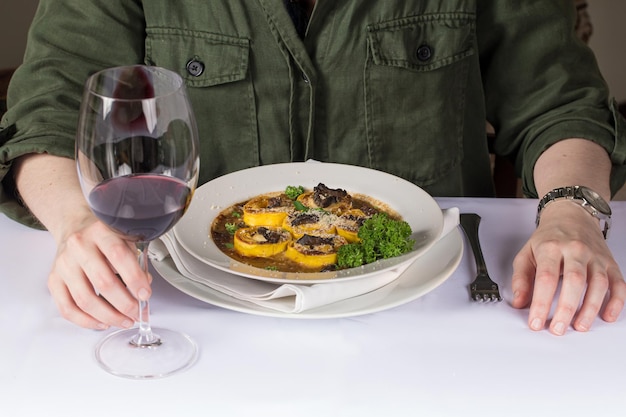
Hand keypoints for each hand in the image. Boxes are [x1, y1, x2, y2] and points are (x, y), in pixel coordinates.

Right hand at [47, 215, 151, 328]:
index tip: (145, 295)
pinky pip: (67, 308)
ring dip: (108, 316)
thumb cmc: (103, 237)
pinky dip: (87, 321)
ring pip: (85, 299)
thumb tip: (144, 286)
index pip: (119, 256)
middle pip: (103, 282)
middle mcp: (79, 246)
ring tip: (124, 321)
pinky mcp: (53, 280)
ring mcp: (64, 264)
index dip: (135, 279)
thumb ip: (136, 261)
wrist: (74, 227)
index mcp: (100, 231)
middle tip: (137, 313)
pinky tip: (102, 322)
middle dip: (124, 304)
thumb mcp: (124, 239)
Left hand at [511, 201, 625, 334]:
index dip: (540, 303)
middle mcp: (575, 250)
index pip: (545, 278)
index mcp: (550, 247)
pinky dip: (615, 302)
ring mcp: (595, 256)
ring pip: (598, 284)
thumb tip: (519, 302)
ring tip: (579, 326)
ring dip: (590, 308)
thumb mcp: (526, 253)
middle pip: (574, 281)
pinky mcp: (610, 263)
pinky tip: (607, 316)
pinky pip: (618, 283)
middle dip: (566, 308)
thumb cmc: (548, 238)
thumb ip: (521, 278)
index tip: (535, 322)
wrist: (571, 216)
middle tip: (558, 329)